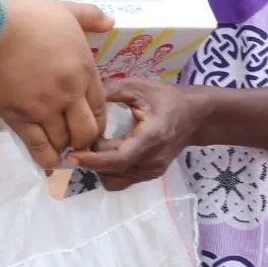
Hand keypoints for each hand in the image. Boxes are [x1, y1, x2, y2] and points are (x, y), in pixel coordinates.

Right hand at [0, 0, 111, 169]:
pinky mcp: (19, 118)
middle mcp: (70, 94)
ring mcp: (45, 109)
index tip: (88, 123)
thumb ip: (90, 16)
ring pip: (64, 143)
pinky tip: (47, 161)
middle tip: (73, 138)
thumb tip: (111, 21)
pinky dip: (46, 159)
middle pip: (87, 132)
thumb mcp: (64, 10)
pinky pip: (39, 148)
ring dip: (62, 147)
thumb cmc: (25, 16)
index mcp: (84, 70)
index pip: (101, 108)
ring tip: (56, 146)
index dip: (97, 120)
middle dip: (83, 140)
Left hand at [68, 80, 219, 190]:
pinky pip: (122, 180)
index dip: (92, 160)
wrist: (195, 116)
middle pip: (112, 171)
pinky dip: (109, 170)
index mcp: (150, 138)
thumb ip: (111, 89)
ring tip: (96, 145)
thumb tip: (81, 94)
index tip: (72, 153)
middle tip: (83, 140)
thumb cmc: (166, 98)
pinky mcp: (151, 175)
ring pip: (114, 180)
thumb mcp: (139, 87)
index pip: (116, 159)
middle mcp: (152, 161)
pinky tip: (107, 151)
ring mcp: (152, 171)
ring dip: (99, 167)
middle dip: (92, 158)